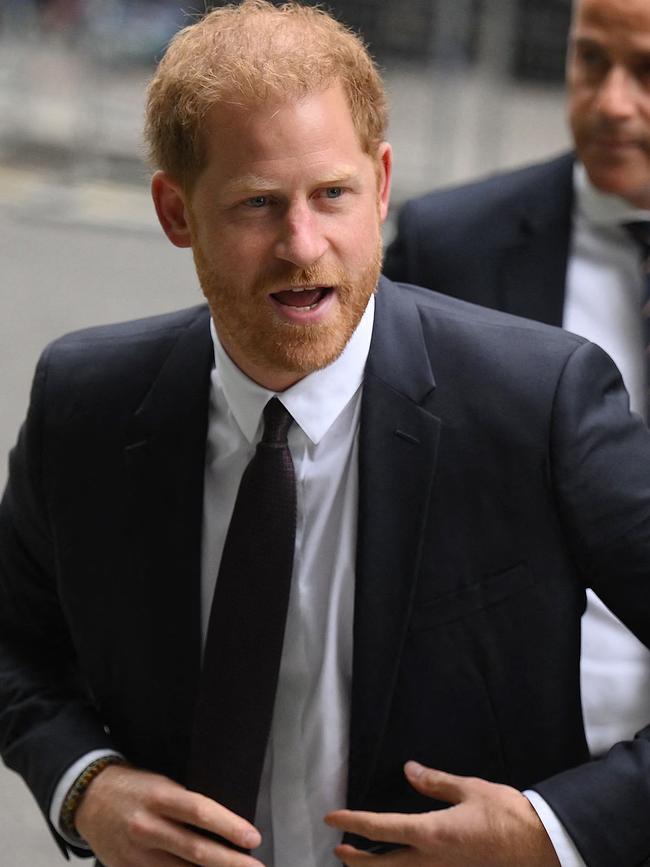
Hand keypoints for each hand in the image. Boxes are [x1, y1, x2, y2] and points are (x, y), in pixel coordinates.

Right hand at [75, 764, 263, 866]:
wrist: (90, 800)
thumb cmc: (135, 788)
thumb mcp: (162, 784)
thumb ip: (187, 805)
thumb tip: (224, 826)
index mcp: (159, 797)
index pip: (200, 812)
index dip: (229, 826)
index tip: (253, 838)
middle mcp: (147, 827)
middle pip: (195, 850)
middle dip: (230, 863)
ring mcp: (136, 854)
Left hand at [325, 761, 560, 866]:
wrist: (541, 847)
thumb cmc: (506, 815)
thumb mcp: (469, 789)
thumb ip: (435, 782)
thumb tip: (409, 770)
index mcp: (431, 833)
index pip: (380, 828)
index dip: (352, 823)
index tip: (332, 818)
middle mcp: (432, 860)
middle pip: (382, 866)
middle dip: (356, 861)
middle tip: (338, 850)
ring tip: (362, 861)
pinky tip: (403, 863)